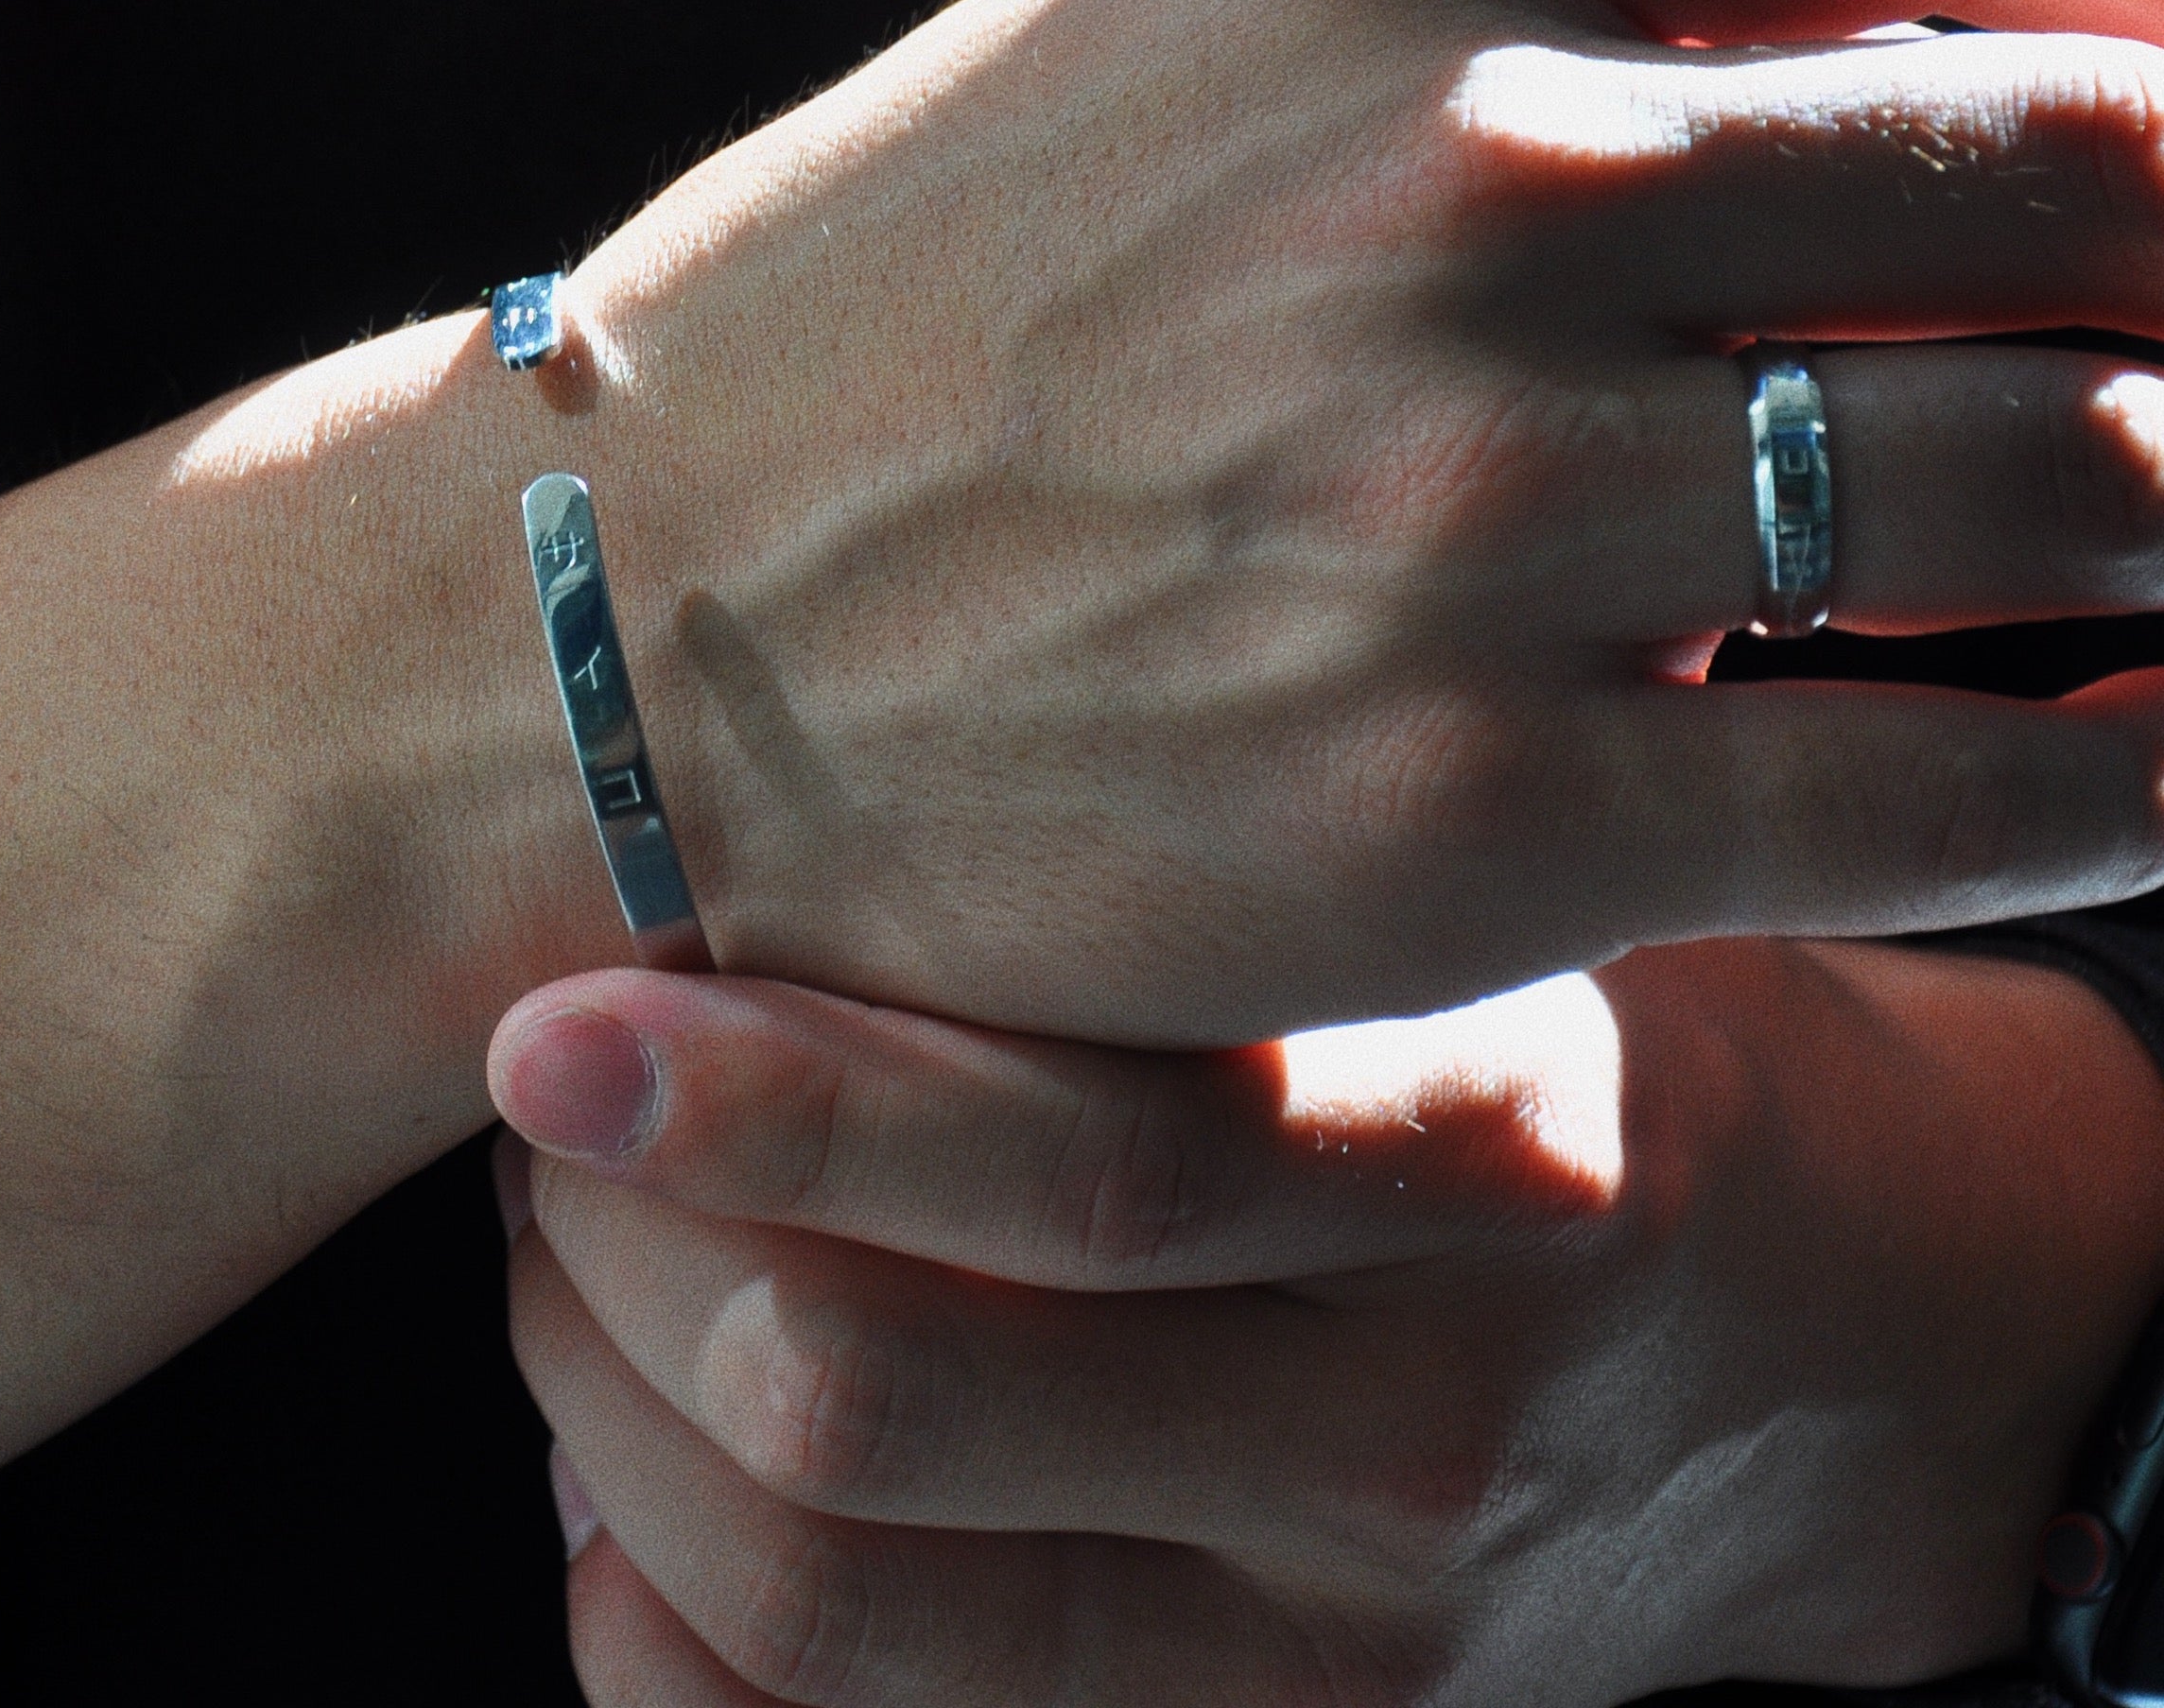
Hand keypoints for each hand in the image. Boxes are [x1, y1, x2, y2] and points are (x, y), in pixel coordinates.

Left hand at [493, 947, 2163, 1704]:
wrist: (1854, 1314)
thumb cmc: (1599, 1014)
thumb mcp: (1481, 876)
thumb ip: (1227, 832)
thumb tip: (826, 778)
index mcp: (1474, 1137)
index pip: (1068, 1157)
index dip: (766, 1096)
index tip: (552, 1004)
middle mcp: (1402, 1412)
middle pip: (884, 1389)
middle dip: (617, 1244)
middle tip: (547, 1089)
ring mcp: (1337, 1626)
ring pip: (837, 1593)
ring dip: (601, 1414)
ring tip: (556, 1251)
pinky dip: (666, 1634)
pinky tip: (618, 1485)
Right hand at [568, 0, 2163, 1039]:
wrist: (609, 622)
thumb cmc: (900, 319)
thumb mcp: (1187, 43)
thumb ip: (1531, 3)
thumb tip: (1917, 59)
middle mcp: (1469, 168)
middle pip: (2090, 153)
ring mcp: (1479, 496)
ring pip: (2091, 476)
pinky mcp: (1477, 807)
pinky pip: (1976, 788)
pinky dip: (2129, 779)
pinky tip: (2139, 767)